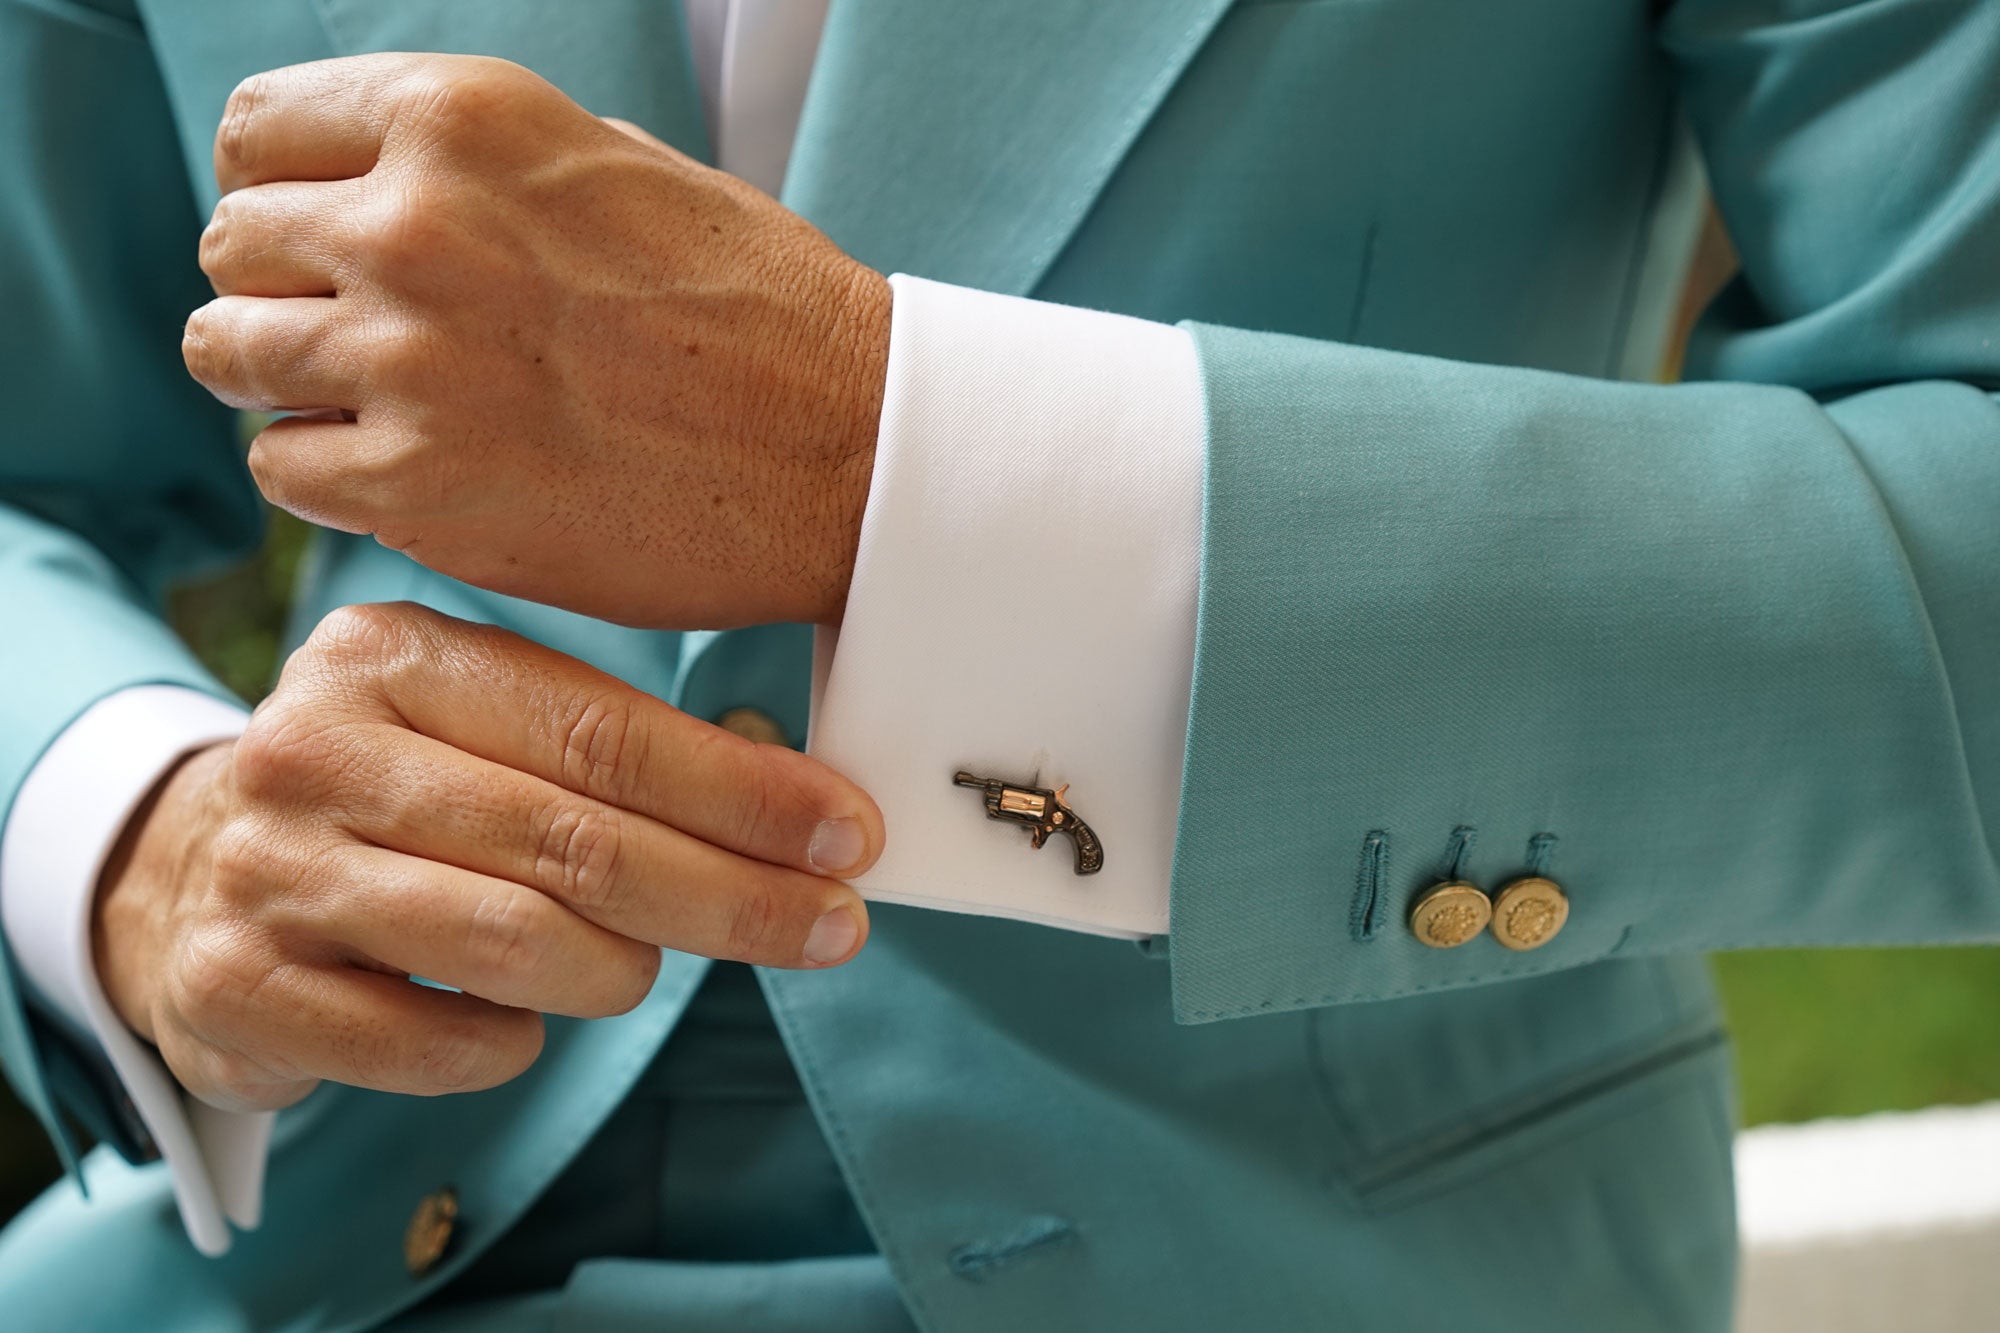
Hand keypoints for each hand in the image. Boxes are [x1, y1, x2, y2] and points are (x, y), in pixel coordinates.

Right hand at [93, 602, 883, 1111]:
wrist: (191, 876)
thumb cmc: (393, 798)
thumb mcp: (479, 731)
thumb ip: (611, 752)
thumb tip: (805, 807)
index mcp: (392, 656)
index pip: (603, 731)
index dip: (742, 793)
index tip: (849, 837)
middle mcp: (317, 746)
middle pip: (575, 841)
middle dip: (731, 895)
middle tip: (831, 928)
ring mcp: (266, 867)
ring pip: (515, 942)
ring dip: (620, 972)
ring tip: (637, 970)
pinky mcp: (236, 984)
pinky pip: (435, 1042)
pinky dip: (509, 1044)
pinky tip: (519, 1021)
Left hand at [182, 53, 889, 629]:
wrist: (849, 451)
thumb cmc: (760, 310)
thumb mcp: (621, 165)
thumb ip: (483, 165)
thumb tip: (384, 180)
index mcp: (462, 119)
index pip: (257, 133)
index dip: (281, 192)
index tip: (320, 240)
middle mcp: (415, 223)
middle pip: (233, 245)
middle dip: (284, 290)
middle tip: (360, 335)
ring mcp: (408, 357)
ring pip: (227, 353)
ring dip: (287, 382)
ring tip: (373, 406)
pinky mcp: (419, 484)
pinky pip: (281, 468)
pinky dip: (325, 473)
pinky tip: (405, 470)